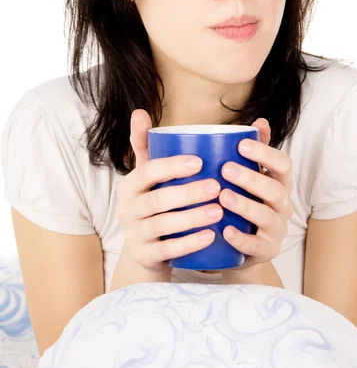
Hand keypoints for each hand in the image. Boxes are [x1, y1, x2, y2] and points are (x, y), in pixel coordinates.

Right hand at [115, 109, 222, 274]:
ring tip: (219, 210)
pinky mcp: (145, 257)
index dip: (171, 166)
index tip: (200, 162)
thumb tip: (139, 110)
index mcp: (129, 185)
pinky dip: (189, 243)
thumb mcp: (147, 175)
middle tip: (217, 186)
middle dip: (188, 193)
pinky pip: (167, 250)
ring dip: (192, 217)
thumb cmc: (153, 202)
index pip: (147, 172)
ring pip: (163, 225)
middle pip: (157, 200)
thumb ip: (145, 145)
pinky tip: (211, 236)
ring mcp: (134, 235)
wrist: (147, 250)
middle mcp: (127, 210)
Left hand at [219, 118, 293, 270]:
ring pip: (267, 217)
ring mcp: (277, 230)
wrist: (240, 250)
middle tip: (225, 169)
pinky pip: (257, 245)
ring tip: (223, 197)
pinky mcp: (266, 251)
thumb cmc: (244, 205)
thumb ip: (255, 151)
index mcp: (280, 184)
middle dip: (251, 178)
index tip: (241, 144)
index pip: (284, 165)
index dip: (265, 153)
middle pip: (276, 190)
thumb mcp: (251, 178)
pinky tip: (226, 231)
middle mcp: (283, 206)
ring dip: (245, 205)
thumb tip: (260, 120)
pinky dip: (242, 238)